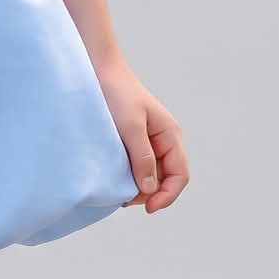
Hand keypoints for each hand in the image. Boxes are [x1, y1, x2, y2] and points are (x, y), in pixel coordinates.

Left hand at [92, 54, 188, 214]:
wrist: (98, 70)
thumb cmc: (117, 93)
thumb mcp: (130, 126)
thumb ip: (142, 157)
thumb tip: (150, 189)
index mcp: (170, 135)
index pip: (179, 175)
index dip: (167, 196)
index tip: (147, 208)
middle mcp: (163, 140)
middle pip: (165, 179)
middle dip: (150, 194)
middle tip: (124, 199)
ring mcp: (148, 141)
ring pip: (150, 175)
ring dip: (138, 187)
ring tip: (117, 191)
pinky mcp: (132, 141)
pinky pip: (137, 166)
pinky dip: (129, 176)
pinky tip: (114, 179)